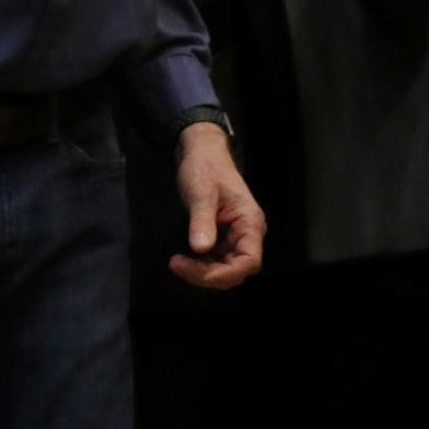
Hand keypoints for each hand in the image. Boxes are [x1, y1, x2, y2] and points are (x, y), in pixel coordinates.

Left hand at [172, 122, 263, 289]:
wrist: (201, 153)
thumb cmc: (205, 167)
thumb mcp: (201, 192)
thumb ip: (202, 221)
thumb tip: (200, 249)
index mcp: (250, 222)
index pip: (249, 261)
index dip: (224, 273)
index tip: (194, 269)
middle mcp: (247, 233)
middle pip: (236, 270)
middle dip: (208, 275)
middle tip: (177, 264)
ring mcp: (235, 237)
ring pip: (225, 269)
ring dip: (202, 272)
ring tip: (178, 262)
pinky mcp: (223, 238)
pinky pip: (216, 261)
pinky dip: (200, 265)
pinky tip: (184, 259)